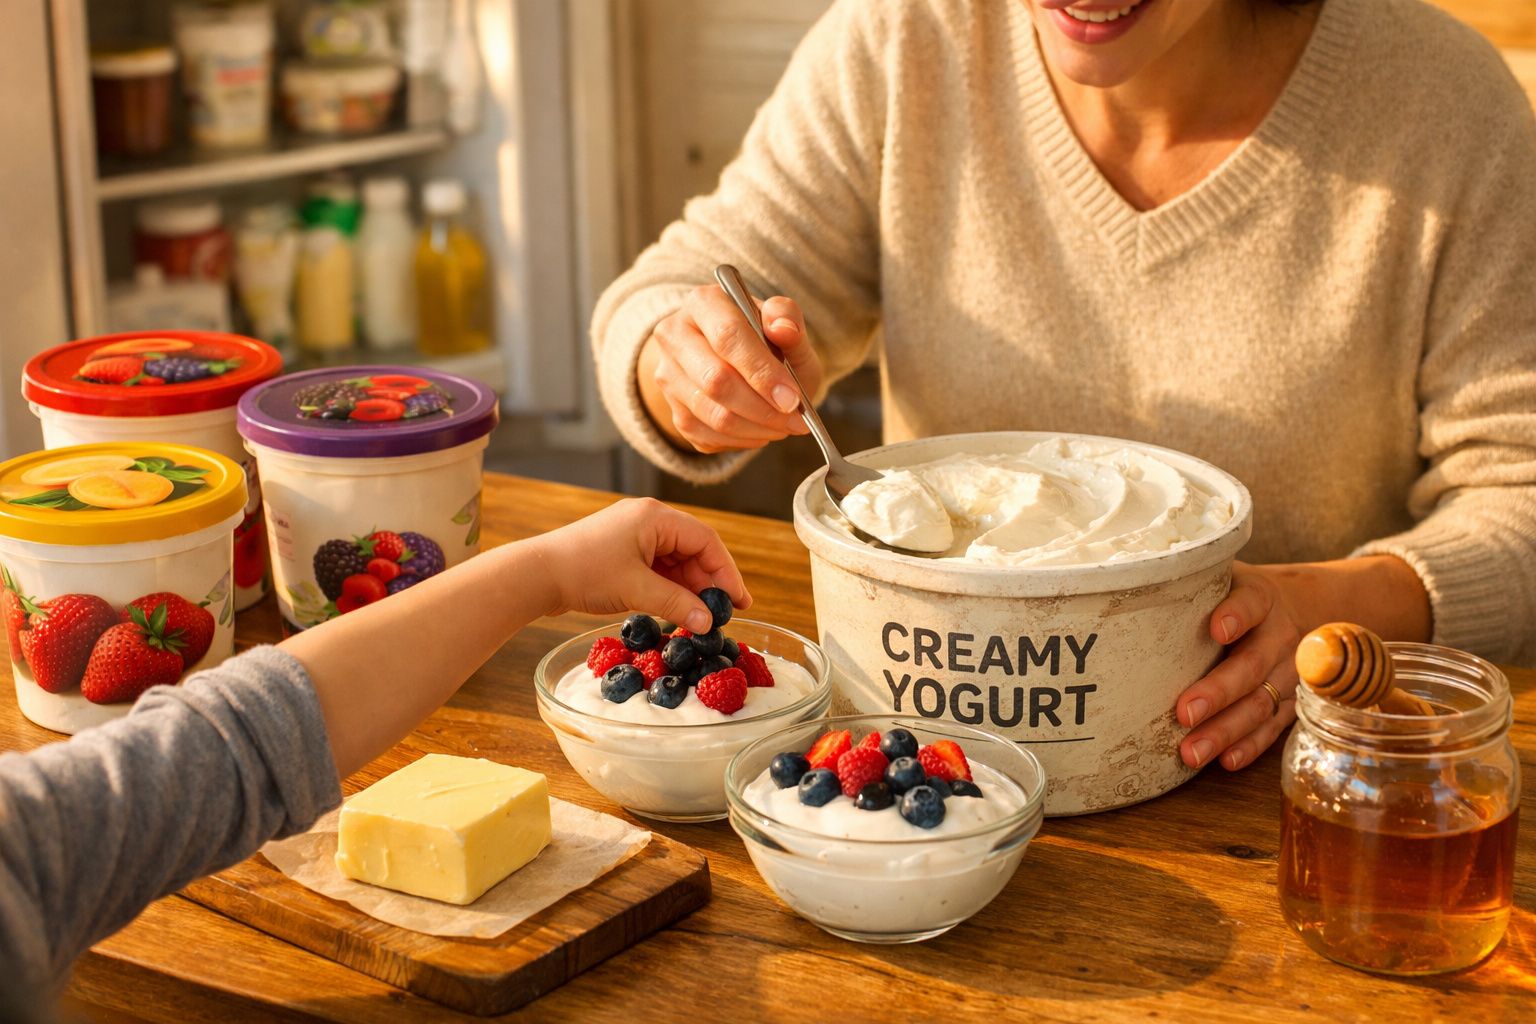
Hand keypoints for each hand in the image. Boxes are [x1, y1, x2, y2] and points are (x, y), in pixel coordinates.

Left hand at [529, 498, 750, 631]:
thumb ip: (676, 604)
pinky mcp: (622, 554)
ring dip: (689, 589)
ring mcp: (634, 537)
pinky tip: (676, 611)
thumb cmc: (585, 572)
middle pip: (693, 551)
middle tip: (722, 614)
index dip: (726, 572)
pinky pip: (658, 570)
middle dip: (709, 583)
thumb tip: (708, 623)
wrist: (536, 574)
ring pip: (676, 563)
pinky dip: (670, 590)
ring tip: (700, 618)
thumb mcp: (636, 590)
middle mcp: (648, 521)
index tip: (738, 601)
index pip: (706, 540)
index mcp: (655, 517)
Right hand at [638, 284, 819, 453]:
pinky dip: (743, 440)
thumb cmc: (765, 340)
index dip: (762, 372)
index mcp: (703, 302)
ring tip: (785, 426)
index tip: (792, 399)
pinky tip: (762, 430)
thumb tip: (783, 329)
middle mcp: (675, 335)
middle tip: (795, 421)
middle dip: (762, 408)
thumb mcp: (785, 323)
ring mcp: (668, 376)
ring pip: (712, 415)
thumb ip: (788, 319)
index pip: (727, 337)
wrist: (736, 361)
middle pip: (715, 380)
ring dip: (757, 428)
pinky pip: (708, 436)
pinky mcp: (673, 410)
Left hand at [1175, 562, 1302, 771]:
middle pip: (1251, 665)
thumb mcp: (1219, 580)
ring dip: (1226, 730)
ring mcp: (1288, 673)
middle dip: (1218, 691)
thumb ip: (1186, 588)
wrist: (1288, 610)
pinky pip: (1271, 728)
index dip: (1236, 615)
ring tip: (1192, 752)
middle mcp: (1279, 636)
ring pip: (1260, 704)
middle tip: (1184, 712)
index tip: (1217, 628)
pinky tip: (1225, 760)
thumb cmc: (1232, 598)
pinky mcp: (1289, 702)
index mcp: (1260, 598)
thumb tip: (1125, 599)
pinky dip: (1249, 746)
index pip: (1251, 603)